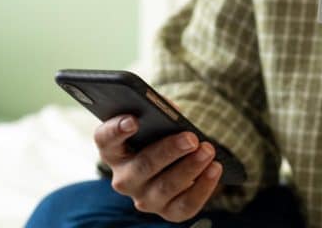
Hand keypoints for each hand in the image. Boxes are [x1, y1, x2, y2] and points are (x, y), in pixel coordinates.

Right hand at [94, 115, 221, 222]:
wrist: (176, 160)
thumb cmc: (161, 134)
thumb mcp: (157, 119)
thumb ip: (159, 111)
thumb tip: (171, 110)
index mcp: (114, 150)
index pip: (105, 140)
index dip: (116, 130)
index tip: (134, 120)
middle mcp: (124, 178)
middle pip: (142, 166)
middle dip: (168, 151)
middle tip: (191, 138)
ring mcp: (144, 198)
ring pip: (165, 187)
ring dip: (190, 168)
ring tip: (208, 150)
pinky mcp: (167, 212)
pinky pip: (185, 205)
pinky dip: (203, 186)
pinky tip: (215, 168)